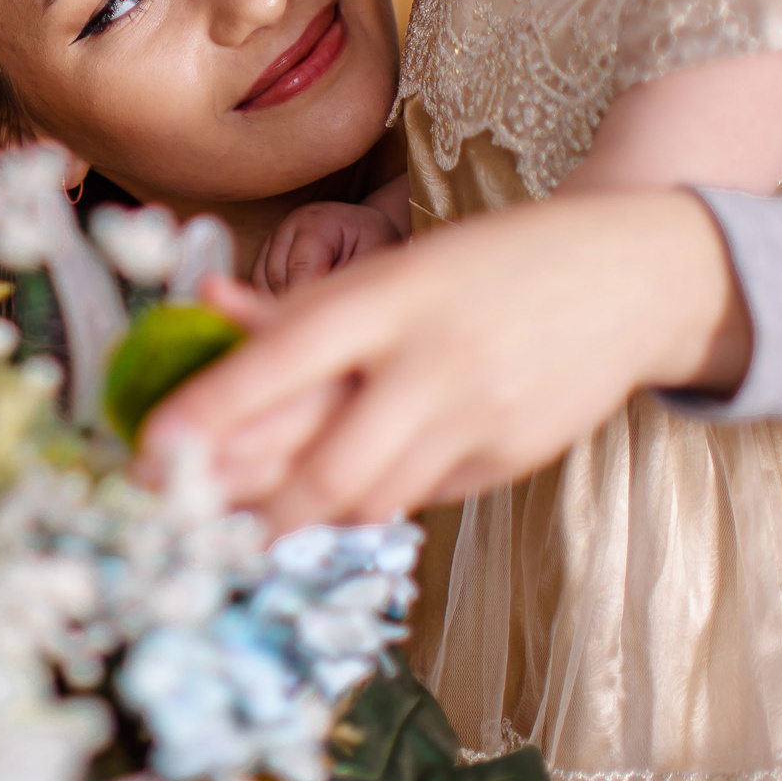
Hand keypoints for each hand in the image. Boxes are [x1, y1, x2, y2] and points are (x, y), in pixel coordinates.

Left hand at [140, 192, 752, 532]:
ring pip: (366, 499)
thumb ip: (301, 303)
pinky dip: (364, 504)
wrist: (630, 277)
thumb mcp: (395, 265)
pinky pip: (416, 498)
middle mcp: (432, 361)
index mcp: (391, 296)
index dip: (209, 416)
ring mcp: (476, 419)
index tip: (151, 454)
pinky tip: (329, 499)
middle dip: (244, 502)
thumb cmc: (492, 264)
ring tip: (241, 515)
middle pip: (322, 464)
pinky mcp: (506, 460)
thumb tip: (207, 308)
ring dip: (296, 515)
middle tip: (184, 515)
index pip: (281, 364)